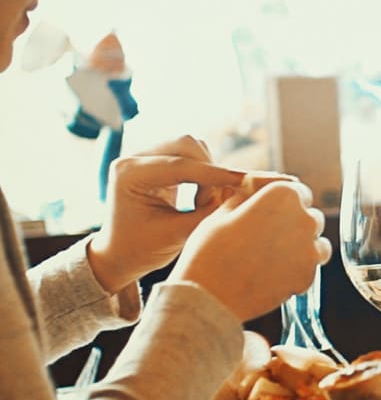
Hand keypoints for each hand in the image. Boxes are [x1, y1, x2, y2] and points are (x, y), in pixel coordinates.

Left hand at [88, 136, 245, 292]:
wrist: (118, 255)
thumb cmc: (140, 249)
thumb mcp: (175, 235)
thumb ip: (207, 213)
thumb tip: (239, 194)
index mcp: (128, 174)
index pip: (180, 165)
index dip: (214, 174)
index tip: (243, 182)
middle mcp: (133, 159)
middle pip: (185, 145)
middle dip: (209, 170)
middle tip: (214, 201)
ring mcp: (144, 157)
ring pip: (190, 148)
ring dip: (206, 171)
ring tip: (202, 202)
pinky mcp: (156, 161)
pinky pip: (188, 156)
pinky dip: (202, 173)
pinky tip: (200, 195)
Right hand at [169, 179, 331, 321]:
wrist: (208, 295)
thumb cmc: (210, 251)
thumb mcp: (223, 212)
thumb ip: (247, 199)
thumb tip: (253, 194)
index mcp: (284, 195)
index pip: (298, 191)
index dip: (285, 201)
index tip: (274, 211)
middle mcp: (303, 218)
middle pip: (310, 217)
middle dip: (294, 224)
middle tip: (269, 237)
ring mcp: (309, 250)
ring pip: (317, 243)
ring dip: (302, 247)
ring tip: (274, 257)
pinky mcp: (308, 276)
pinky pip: (309, 268)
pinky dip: (297, 270)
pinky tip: (273, 274)